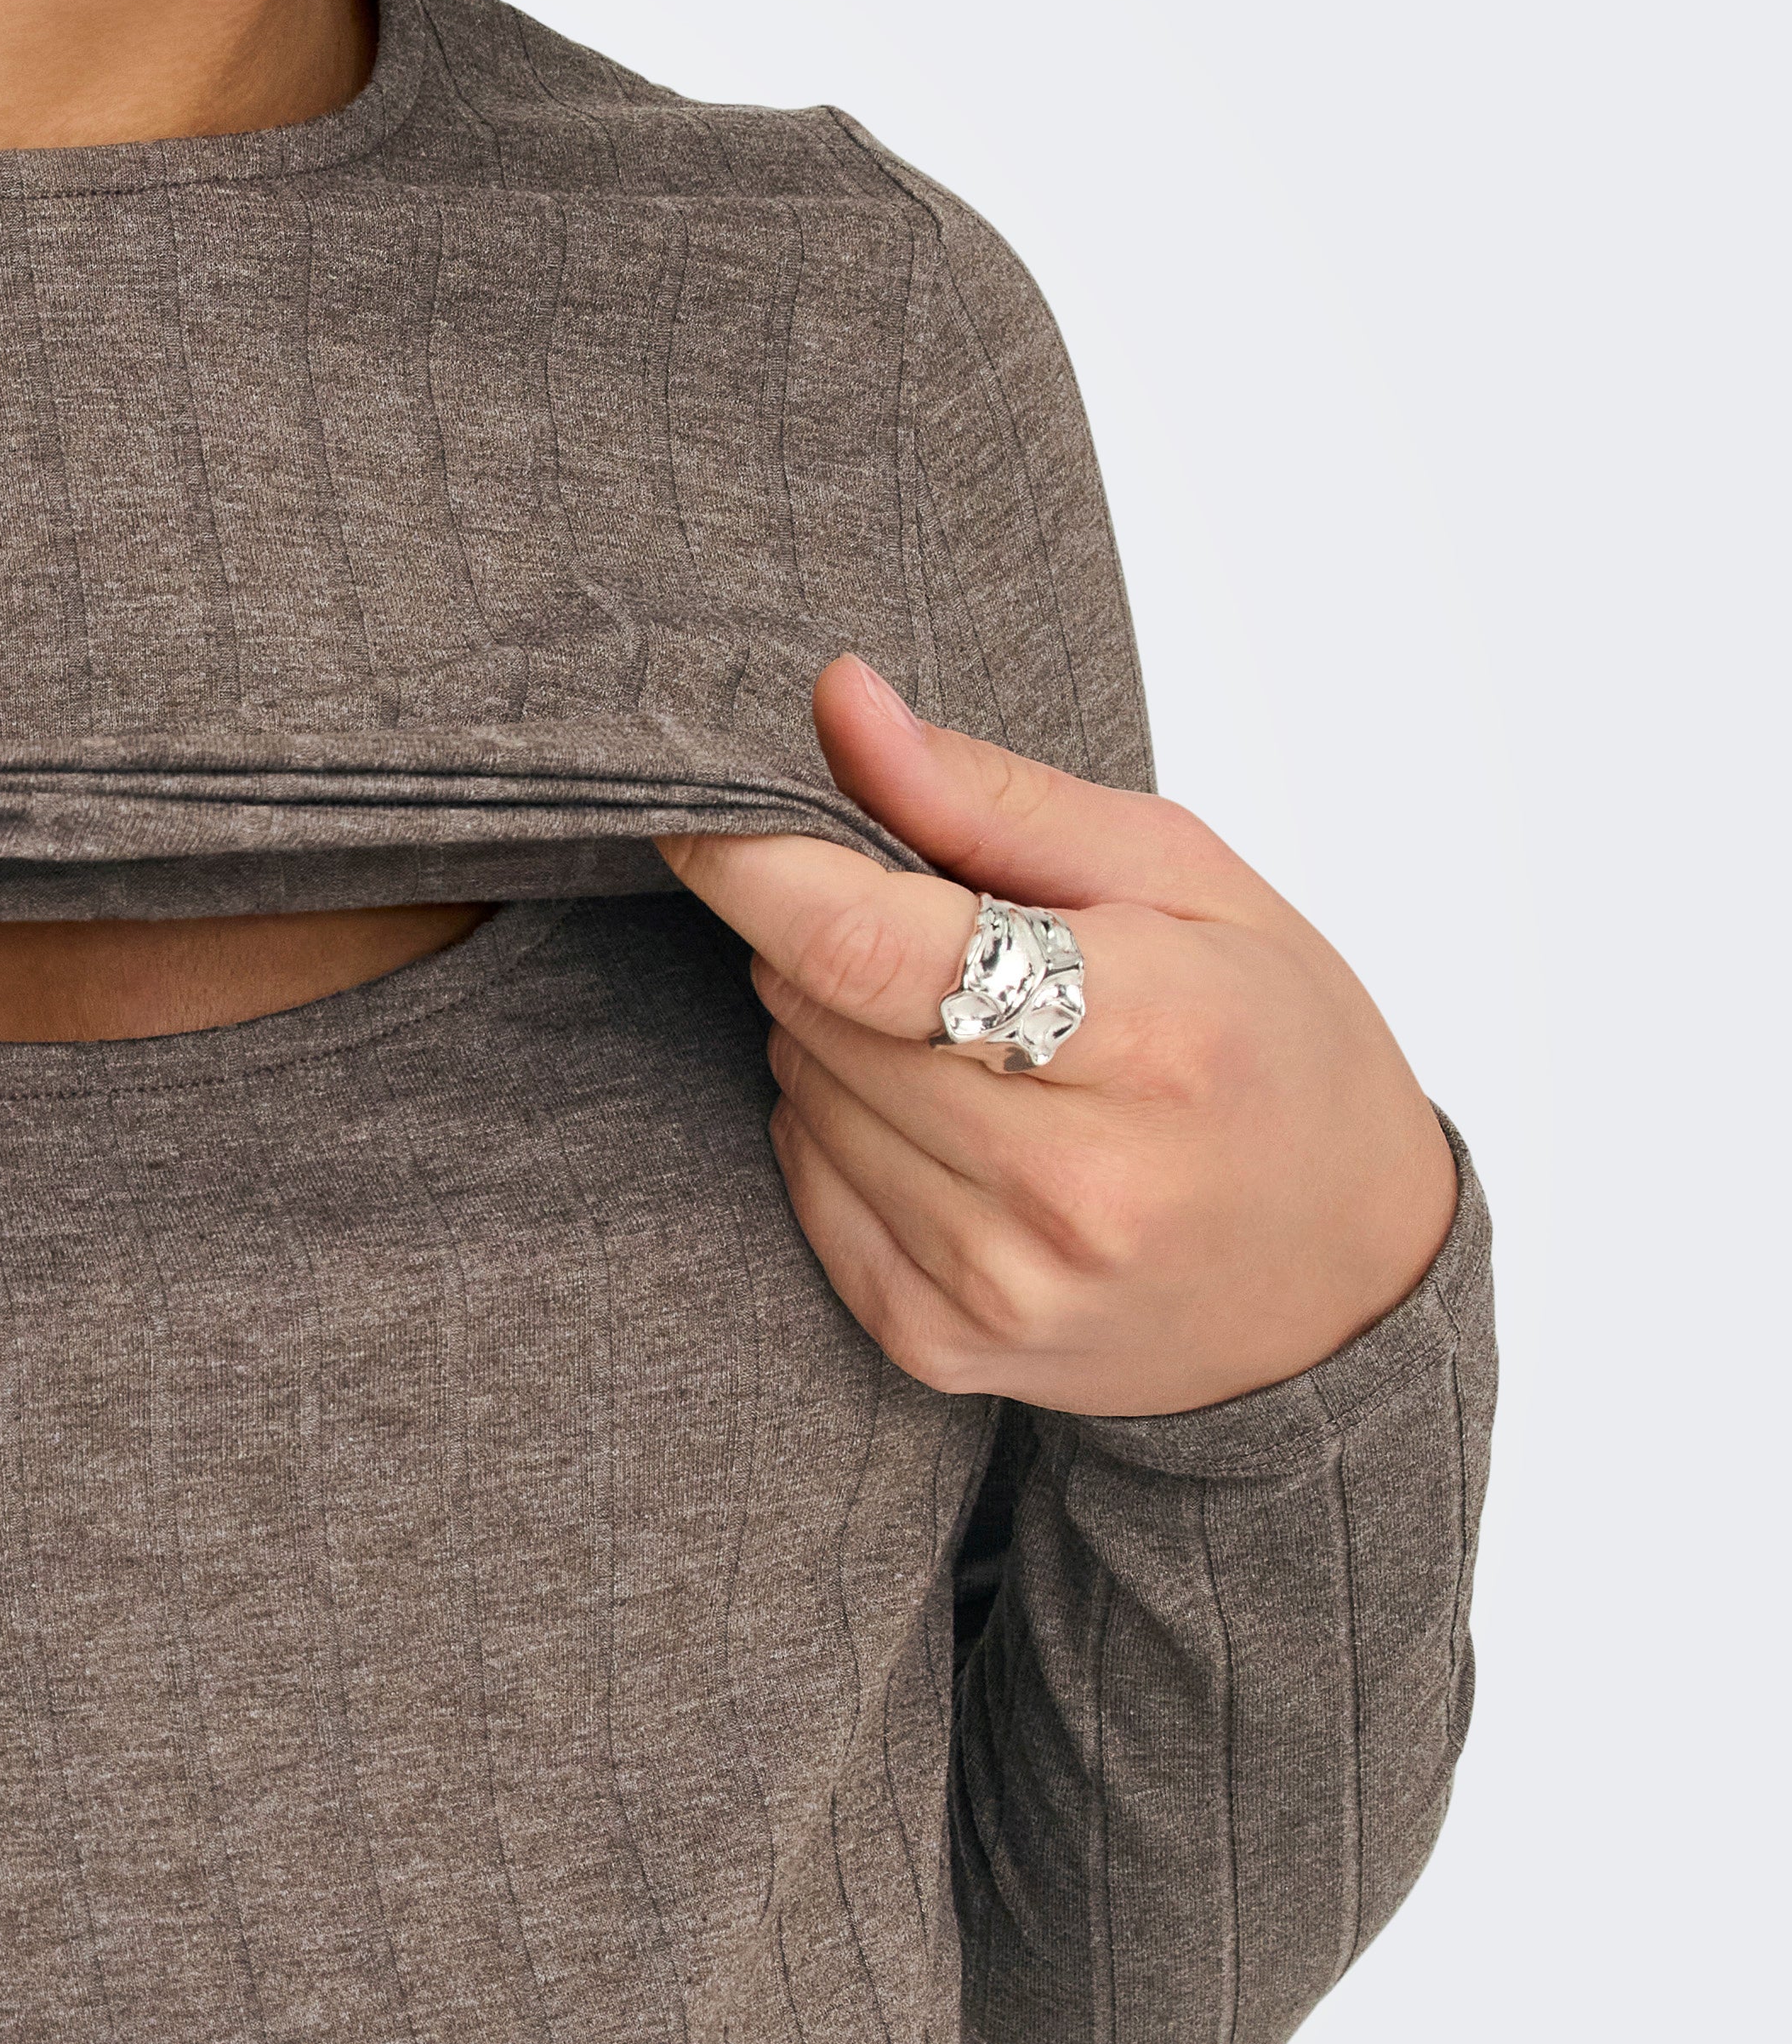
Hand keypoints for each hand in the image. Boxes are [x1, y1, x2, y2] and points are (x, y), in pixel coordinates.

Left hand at [658, 659, 1456, 1414]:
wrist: (1342, 1285)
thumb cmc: (1274, 1049)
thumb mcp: (1184, 880)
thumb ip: (990, 796)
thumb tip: (836, 701)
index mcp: (1153, 1038)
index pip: (872, 948)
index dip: (758, 869)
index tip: (700, 816)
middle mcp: (1073, 1184)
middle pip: (819, 1012)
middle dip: (833, 944)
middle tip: (937, 939)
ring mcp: (1001, 1280)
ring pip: (800, 1093)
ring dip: (839, 1039)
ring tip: (969, 1041)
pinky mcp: (940, 1342)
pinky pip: (804, 1187)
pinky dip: (840, 1133)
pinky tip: (948, 1127)